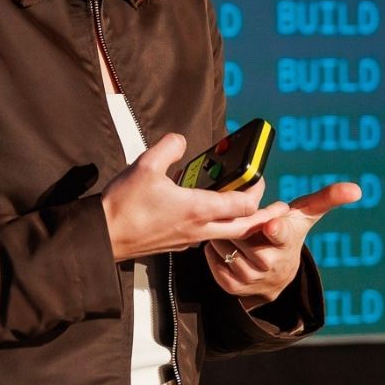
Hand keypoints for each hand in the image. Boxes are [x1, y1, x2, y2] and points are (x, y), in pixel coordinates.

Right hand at [101, 133, 291, 261]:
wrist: (105, 236)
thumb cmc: (124, 205)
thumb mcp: (146, 165)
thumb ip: (169, 147)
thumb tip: (182, 140)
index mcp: (197, 209)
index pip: (241, 204)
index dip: (256, 190)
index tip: (261, 177)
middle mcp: (199, 228)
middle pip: (243, 227)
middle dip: (263, 217)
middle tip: (279, 210)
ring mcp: (188, 240)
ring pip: (226, 235)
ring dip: (242, 223)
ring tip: (251, 212)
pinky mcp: (177, 244)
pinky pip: (207, 237)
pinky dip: (219, 228)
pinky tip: (210, 215)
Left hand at [204, 180, 361, 308]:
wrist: (276, 278)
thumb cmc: (288, 234)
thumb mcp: (305, 216)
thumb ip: (327, 199)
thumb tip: (356, 189)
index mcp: (286, 240)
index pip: (281, 234)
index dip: (275, 229)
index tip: (271, 224)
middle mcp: (269, 262)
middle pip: (242, 232)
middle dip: (239, 222)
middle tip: (244, 218)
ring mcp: (249, 276)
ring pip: (224, 243)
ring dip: (224, 234)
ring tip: (236, 232)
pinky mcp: (230, 285)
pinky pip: (211, 257)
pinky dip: (215, 248)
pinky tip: (227, 245)